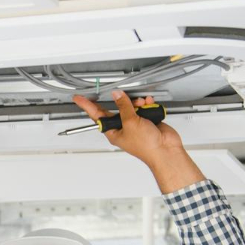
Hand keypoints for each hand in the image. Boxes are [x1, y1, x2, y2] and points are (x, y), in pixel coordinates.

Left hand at [72, 90, 203, 193]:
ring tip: (141, 104)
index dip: (87, 106)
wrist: (165, 150)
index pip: (97, 116)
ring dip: (137, 102)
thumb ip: (123, 107)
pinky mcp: (147, 120)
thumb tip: (117, 95)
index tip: (79, 99)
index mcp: (114, 132)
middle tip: (122, 95)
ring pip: (131, 105)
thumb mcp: (130, 123)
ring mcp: (135, 124)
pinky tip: (149, 104)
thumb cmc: (146, 146)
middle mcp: (123, 127)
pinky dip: (147, 104)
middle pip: (117, 108)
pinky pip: (144, 107)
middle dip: (122, 101)